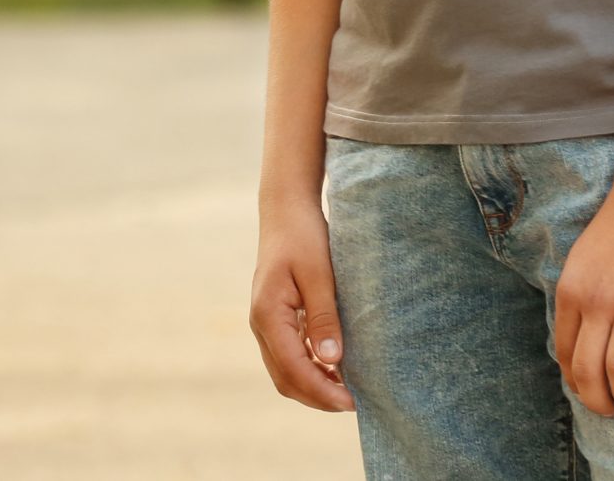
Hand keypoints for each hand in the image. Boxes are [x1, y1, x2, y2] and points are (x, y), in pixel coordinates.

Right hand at [249, 199, 353, 410]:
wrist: (286, 210)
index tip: (351, 402)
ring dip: (313, 386)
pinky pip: (288, 356)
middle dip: (317, 396)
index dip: (322, 391)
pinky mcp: (275, 319)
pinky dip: (309, 369)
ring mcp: (265, 323)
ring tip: (347, 391)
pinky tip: (334, 369)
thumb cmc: (303, 236)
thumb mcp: (319, 274)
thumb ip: (323, 317)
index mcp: (267, 315)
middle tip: (353, 403)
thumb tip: (331, 360)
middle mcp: (260, 324)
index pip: (293, 368)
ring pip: (285, 371)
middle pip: (285, 378)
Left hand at [552, 176, 613, 417]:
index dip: (574, 382)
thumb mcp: (581, 261)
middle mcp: (598, 302)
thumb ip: (577, 300)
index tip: (586, 392)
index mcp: (572, 292)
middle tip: (609, 410)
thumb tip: (575, 343)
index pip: (565, 353)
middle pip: (589, 370)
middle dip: (597, 401)